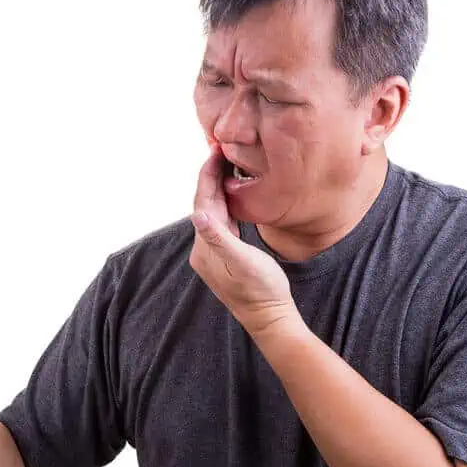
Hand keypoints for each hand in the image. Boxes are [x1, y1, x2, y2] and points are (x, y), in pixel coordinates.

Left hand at [188, 144, 295, 334]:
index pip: (203, 201)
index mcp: (205, 246)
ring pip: (212, 210)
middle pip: (204, 203)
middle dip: (210, 176)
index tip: (215, 150)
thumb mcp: (243, 263)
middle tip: (220, 149)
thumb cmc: (261, 291)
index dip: (208, 175)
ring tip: (225, 163)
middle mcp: (204, 247)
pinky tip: (232, 193)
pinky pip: (221, 220)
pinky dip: (225, 203)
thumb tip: (198, 215)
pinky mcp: (225, 254)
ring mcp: (213, 251)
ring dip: (217, 187)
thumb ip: (219, 238)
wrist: (269, 318)